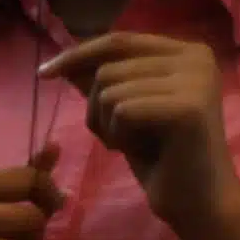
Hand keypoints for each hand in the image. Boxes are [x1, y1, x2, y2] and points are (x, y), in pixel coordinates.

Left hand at [51, 35, 239, 239]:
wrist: (195, 199)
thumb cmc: (159, 157)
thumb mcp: (124, 113)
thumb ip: (103, 84)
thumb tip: (66, 61)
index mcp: (185, 52)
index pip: (119, 40)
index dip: (77, 54)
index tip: (43, 73)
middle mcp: (196, 57)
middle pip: (107, 68)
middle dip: (95, 109)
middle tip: (117, 138)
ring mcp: (195, 79)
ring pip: (110, 91)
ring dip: (107, 126)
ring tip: (133, 144)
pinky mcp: (188, 106)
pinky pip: (122, 111)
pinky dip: (118, 136)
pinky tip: (139, 150)